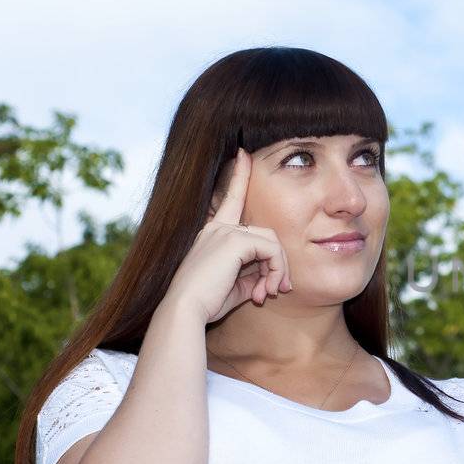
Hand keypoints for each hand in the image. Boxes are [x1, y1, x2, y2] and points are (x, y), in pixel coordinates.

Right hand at [162, 147, 293, 323]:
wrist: (185, 311)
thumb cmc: (206, 303)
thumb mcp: (235, 286)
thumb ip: (254, 273)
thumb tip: (273, 276)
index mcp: (213, 234)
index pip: (231, 200)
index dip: (239, 176)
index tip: (243, 152)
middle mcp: (217, 228)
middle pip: (266, 234)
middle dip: (278, 262)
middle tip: (277, 290)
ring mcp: (225, 231)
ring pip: (272, 241)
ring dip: (278, 270)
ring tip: (268, 294)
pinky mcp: (234, 239)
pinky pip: (271, 250)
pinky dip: (275, 271)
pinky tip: (263, 292)